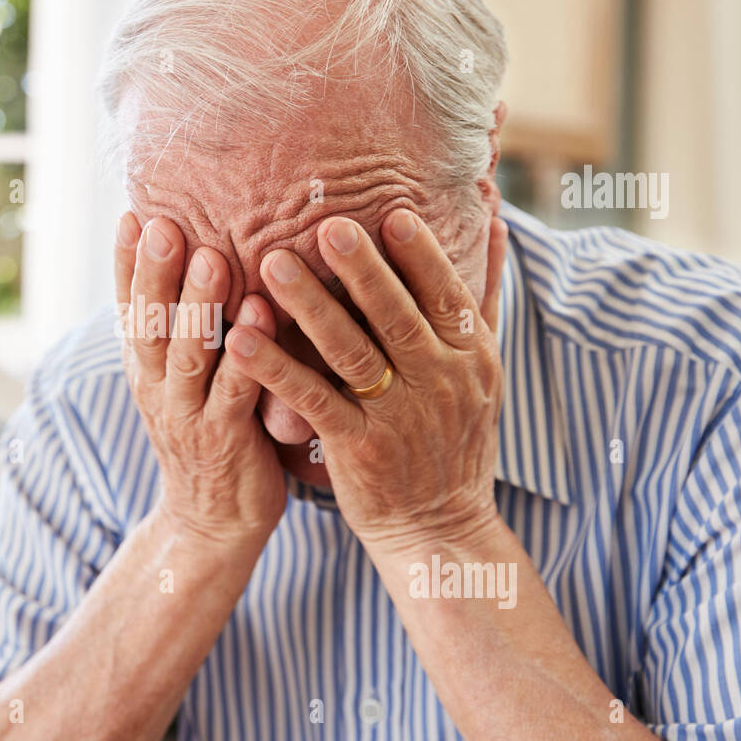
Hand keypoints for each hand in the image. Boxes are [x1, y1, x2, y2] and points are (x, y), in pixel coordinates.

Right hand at [114, 212, 287, 545]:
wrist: (213, 524)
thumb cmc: (212, 435)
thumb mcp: (186, 381)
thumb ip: (188, 330)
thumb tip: (200, 257)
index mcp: (145, 369)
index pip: (129, 308)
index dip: (127, 263)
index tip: (131, 213)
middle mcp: (157, 387)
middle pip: (149, 323)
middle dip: (153, 272)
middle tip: (161, 222)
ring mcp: (188, 415)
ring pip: (187, 353)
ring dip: (197, 304)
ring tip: (211, 255)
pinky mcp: (225, 440)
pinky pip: (235, 391)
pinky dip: (246, 353)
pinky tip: (261, 313)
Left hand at [223, 209, 508, 557]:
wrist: (441, 528)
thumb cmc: (456, 438)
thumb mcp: (485, 369)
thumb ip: (485, 297)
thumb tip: (497, 223)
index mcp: (469, 355)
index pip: (446, 294)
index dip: (420, 254)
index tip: (392, 212)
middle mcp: (438, 381)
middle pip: (396, 315)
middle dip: (361, 269)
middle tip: (326, 224)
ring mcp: (397, 417)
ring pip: (351, 352)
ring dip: (310, 307)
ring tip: (272, 265)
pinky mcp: (358, 449)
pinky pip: (312, 401)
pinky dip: (277, 368)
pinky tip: (242, 339)